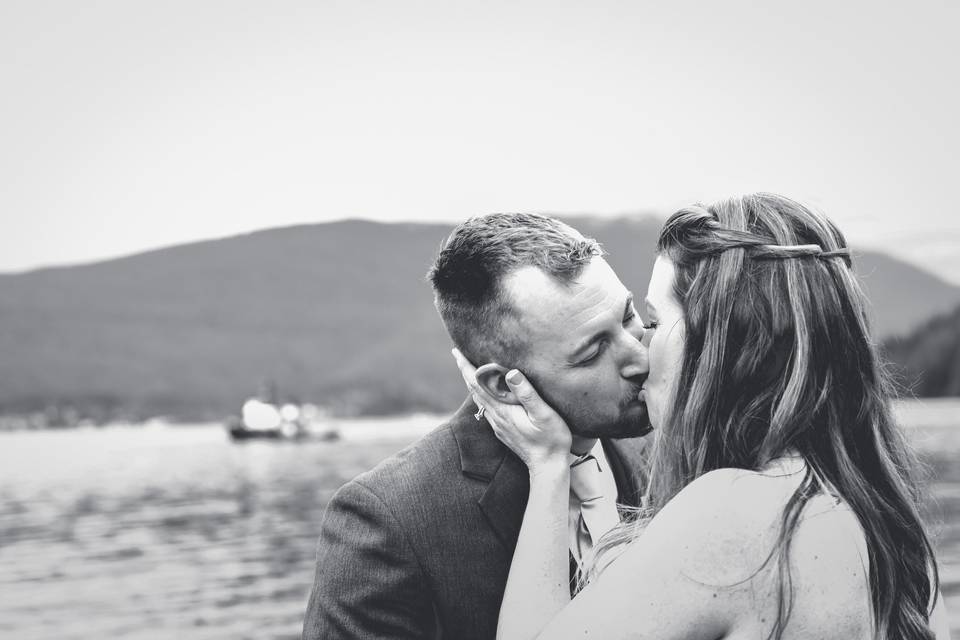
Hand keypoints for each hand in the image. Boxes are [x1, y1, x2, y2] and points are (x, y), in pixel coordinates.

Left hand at [452, 349, 571, 470]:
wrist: (548, 467)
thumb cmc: (551, 439)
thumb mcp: (544, 414)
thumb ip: (527, 394)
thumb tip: (510, 373)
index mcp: (503, 410)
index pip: (478, 385)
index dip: (466, 367)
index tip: (456, 352)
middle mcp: (496, 417)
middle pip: (475, 390)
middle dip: (466, 371)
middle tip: (458, 354)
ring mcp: (498, 425)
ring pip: (480, 399)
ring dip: (473, 383)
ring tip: (469, 370)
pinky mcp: (504, 430)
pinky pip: (487, 408)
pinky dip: (482, 395)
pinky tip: (486, 393)